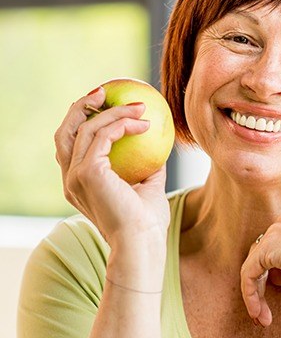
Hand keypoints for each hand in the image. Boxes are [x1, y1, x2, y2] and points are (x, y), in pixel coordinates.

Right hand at [54, 86, 169, 246]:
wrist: (141, 245)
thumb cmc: (147, 224)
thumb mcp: (148, 189)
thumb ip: (149, 168)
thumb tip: (158, 145)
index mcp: (78, 185)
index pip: (71, 146)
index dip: (83, 122)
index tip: (106, 106)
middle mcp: (70, 179)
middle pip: (65, 132)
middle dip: (81, 107)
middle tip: (105, 92)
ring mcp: (75, 176)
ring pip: (85, 128)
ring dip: (112, 112)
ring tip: (139, 106)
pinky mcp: (88, 172)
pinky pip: (104, 135)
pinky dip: (123, 124)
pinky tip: (145, 124)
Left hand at [240, 215, 280, 326]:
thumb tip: (277, 278)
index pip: (276, 250)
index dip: (274, 275)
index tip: (277, 298)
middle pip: (261, 258)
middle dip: (261, 288)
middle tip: (263, 314)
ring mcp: (273, 235)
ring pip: (253, 268)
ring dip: (256, 296)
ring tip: (263, 320)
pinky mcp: (265, 249)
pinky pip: (249, 274)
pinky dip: (251, 295)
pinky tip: (258, 313)